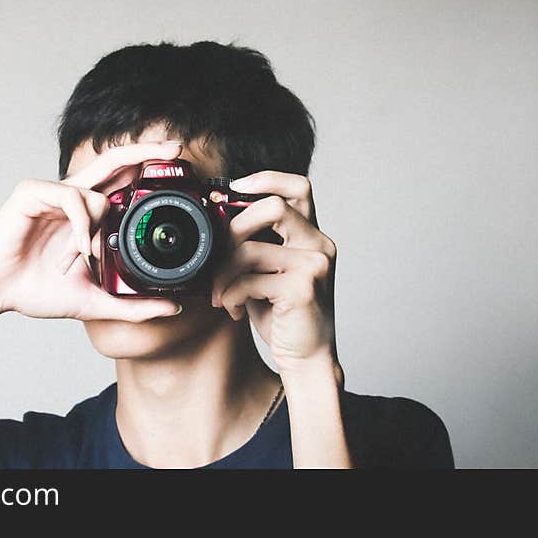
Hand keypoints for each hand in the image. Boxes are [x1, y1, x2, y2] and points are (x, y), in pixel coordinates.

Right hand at [0, 141, 184, 334]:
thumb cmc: (34, 289)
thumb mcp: (94, 300)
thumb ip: (132, 305)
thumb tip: (174, 308)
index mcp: (85, 214)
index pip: (121, 182)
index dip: (146, 172)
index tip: (177, 169)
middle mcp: (72, 197)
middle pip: (114, 161)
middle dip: (145, 152)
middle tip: (175, 149)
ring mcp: (51, 192)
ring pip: (95, 188)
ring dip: (99, 226)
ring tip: (86, 258)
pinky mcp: (32, 193)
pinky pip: (71, 197)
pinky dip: (82, 224)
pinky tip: (78, 249)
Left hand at [210, 171, 342, 382]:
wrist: (307, 358)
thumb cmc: (283, 313)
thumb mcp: (268, 272)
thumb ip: (254, 244)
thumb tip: (217, 215)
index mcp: (312, 235)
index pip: (298, 187)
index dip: (266, 178)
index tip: (234, 188)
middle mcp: (320, 245)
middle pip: (274, 206)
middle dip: (235, 227)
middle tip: (220, 252)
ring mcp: (315, 265)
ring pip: (251, 249)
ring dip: (224, 274)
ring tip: (221, 294)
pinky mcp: (302, 288)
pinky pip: (249, 280)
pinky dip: (231, 295)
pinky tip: (234, 310)